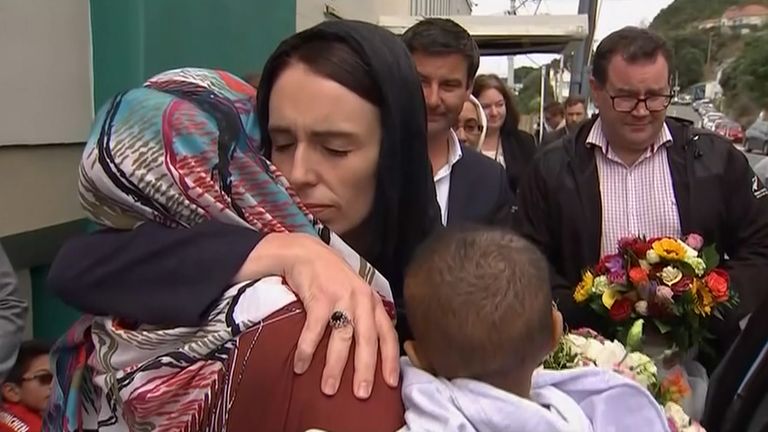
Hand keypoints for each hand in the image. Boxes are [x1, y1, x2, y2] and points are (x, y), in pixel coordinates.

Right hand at [238, 232, 399, 398]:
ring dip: (335, 366)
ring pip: (342, 338)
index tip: (391, 383)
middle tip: (361, 394)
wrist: (306, 253)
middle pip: (367, 340)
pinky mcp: (320, 296)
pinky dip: (307, 350)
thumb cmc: (331, 278)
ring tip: (328, 389)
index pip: (387, 334)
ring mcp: (341, 297)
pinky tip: (300, 365)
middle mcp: (362, 299)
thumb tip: (368, 355)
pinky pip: (314, 330)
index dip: (390, 359)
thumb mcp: (354, 295)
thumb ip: (363, 317)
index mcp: (372, 302)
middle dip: (365, 369)